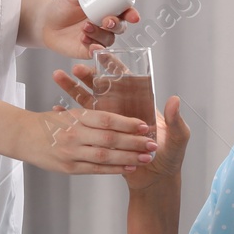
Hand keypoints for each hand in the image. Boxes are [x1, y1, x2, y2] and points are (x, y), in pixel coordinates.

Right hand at [16, 97, 157, 175]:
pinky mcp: (69, 168)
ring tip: (146, 158)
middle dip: (133, 142)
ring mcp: (71, 153)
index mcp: (77, 117)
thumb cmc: (49, 123)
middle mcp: (74, 134)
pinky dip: (114, 169)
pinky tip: (129, 167)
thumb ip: (92, 116)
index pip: (106, 119)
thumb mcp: (70, 113)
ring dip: (128, 158)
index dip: (127, 123)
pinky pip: (96, 169)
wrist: (23, 137)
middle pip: (109, 139)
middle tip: (152, 144)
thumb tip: (118, 117)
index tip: (145, 125)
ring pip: (105, 156)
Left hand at [38, 0, 141, 58]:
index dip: (131, 14)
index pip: (124, 13)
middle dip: (116, 24)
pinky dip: (94, 47)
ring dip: (100, 33)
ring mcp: (98, 39)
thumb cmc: (61, 7)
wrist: (44, 22)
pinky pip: (97, 52)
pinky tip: (84, 40)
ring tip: (84, 27)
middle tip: (106, 20)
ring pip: (108, 39)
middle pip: (120, 27)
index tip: (133, 15)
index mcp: (106, 10)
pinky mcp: (88, 50)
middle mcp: (104, 25)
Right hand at [52, 64, 188, 190]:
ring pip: (87, 107)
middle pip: (101, 91)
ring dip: (73, 91)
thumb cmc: (168, 155)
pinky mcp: (98, 144)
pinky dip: (70, 120)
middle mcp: (120, 113)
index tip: (99, 53)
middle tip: (76, 68)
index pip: (122, 80)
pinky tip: (56, 110)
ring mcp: (108, 129)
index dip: (111, 66)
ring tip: (59, 77)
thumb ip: (175, 121)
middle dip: (88, 77)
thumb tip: (175, 100)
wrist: (158, 181)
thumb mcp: (177, 137)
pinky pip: (82, 131)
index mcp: (138, 106)